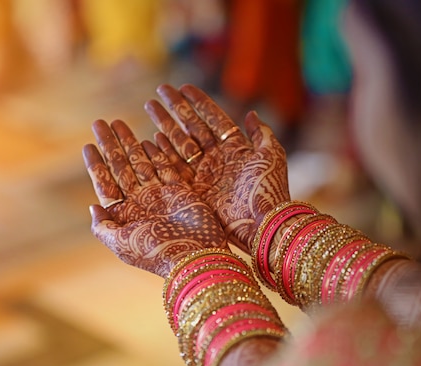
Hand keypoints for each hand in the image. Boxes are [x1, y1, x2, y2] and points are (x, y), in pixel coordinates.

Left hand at [83, 119, 227, 277]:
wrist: (194, 256)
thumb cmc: (156, 253)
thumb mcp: (121, 244)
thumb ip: (103, 227)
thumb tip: (92, 207)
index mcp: (125, 214)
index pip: (105, 183)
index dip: (96, 164)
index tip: (88, 145)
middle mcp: (141, 202)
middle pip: (121, 167)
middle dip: (111, 145)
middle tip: (100, 122)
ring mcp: (161, 195)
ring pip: (142, 162)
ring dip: (130, 143)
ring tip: (119, 122)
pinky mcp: (181, 190)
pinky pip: (167, 166)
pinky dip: (157, 152)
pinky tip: (147, 138)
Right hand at [144, 84, 289, 251]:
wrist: (261, 223)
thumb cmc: (269, 189)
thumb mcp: (271, 155)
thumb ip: (261, 133)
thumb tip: (251, 113)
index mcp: (235, 147)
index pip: (213, 118)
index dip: (199, 102)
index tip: (184, 87)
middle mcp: (217, 158)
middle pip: (192, 127)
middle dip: (176, 108)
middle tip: (160, 89)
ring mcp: (204, 173)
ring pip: (180, 143)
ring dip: (165, 124)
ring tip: (149, 106)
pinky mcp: (194, 189)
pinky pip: (175, 166)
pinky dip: (163, 151)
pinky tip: (151, 136)